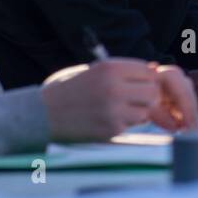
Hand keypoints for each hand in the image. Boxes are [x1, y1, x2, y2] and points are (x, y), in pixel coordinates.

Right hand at [42, 58, 196, 136]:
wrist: (43, 113)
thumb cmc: (70, 89)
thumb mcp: (93, 70)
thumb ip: (123, 70)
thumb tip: (154, 68)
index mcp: (109, 68)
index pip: (148, 71)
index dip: (146, 78)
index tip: (137, 83)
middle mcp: (113, 87)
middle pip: (152, 92)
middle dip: (147, 96)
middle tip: (134, 99)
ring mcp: (113, 110)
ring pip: (146, 111)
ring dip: (138, 111)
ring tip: (120, 109)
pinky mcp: (111, 129)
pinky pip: (132, 125)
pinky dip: (126, 123)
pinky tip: (109, 119)